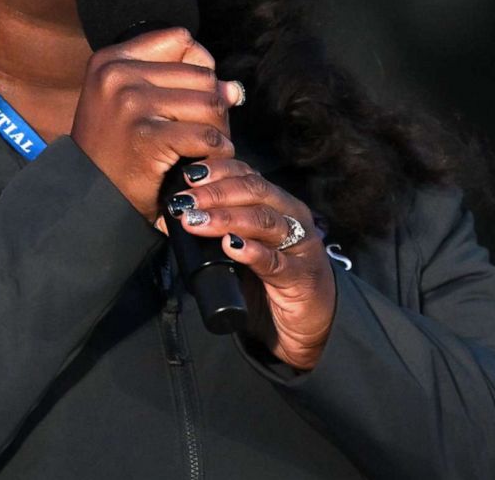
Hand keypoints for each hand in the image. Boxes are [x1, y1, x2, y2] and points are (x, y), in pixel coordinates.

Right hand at [69, 28, 244, 221]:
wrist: (88, 197)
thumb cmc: (114, 150)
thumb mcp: (131, 104)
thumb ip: (179, 85)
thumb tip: (234, 89)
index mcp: (112, 60)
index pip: (180, 40)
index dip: (199, 67)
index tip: (194, 95)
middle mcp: (118, 75)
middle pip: (202, 74)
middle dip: (215, 104)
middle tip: (207, 130)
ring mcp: (131, 104)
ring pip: (210, 103)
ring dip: (219, 129)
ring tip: (207, 147)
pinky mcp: (148, 137)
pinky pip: (206, 136)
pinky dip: (217, 151)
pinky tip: (206, 161)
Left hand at [166, 160, 334, 370]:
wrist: (310, 323)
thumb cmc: (272, 280)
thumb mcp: (247, 246)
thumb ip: (225, 228)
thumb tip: (184, 213)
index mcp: (278, 204)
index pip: (248, 175)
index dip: (218, 171)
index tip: (188, 175)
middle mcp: (292, 217)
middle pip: (255, 192)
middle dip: (215, 193)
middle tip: (185, 201)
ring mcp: (299, 246)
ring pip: (264, 220)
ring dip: (226, 218)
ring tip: (197, 221)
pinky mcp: (301, 277)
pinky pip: (275, 262)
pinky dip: (252, 251)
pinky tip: (232, 246)